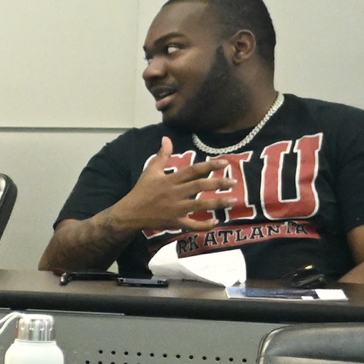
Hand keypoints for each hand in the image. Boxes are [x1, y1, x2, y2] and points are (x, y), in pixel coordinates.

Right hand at [110, 136, 238, 233]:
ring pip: (200, 206)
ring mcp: (175, 209)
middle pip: (199, 187)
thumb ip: (162, 155)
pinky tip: (216, 221)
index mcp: (170, 180)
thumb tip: (166, 138)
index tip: (224, 162)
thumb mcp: (150, 171)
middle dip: (218, 184)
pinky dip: (205, 225)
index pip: (192, 171)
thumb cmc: (141, 191)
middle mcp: (174, 194)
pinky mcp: (175, 222)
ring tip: (233, 200)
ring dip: (218, 203)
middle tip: (234, 181)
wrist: (129, 214)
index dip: (209, 166)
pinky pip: (192, 225)